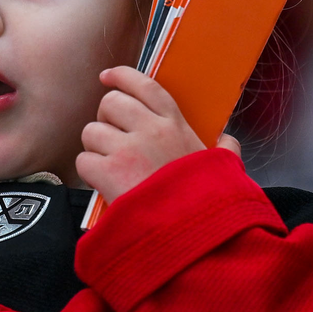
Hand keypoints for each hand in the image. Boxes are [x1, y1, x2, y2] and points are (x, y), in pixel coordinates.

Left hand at [77, 65, 240, 203]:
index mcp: (175, 124)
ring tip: (110, 166)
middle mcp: (150, 130)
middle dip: (105, 118)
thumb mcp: (225, 168)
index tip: (108, 77)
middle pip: (110, 103)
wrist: (195, 236)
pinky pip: (84, 160)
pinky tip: (104, 184)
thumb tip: (228, 140)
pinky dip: (90, 172)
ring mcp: (127, 150)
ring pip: (91, 131)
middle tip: (112, 138)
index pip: (145, 85)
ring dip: (95, 148)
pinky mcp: (109, 173)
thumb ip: (225, 149)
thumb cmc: (210, 202)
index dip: (122, 76)